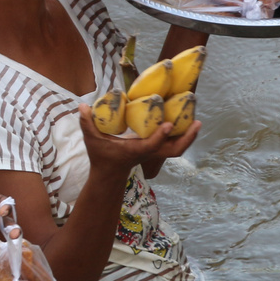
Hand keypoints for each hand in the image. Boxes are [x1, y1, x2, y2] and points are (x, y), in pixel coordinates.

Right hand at [77, 103, 199, 182]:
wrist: (109, 174)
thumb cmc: (101, 156)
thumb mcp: (91, 140)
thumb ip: (87, 123)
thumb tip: (82, 106)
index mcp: (135, 150)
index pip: (150, 145)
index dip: (160, 136)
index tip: (168, 124)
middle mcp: (148, 152)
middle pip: (173, 150)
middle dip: (186, 138)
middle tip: (197, 122)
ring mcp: (154, 153)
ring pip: (177, 149)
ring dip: (188, 137)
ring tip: (197, 121)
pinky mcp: (156, 150)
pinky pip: (174, 145)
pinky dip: (182, 136)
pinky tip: (187, 122)